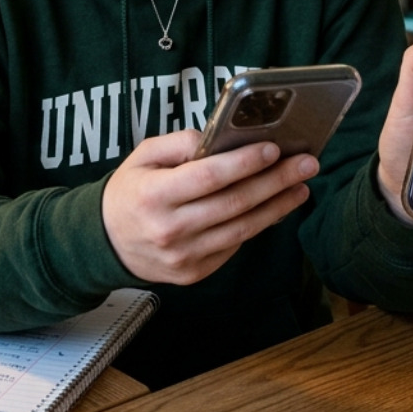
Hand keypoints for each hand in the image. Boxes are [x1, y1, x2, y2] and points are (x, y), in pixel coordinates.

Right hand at [101, 130, 318, 284]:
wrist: (106, 242)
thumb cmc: (130, 191)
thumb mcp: (142, 156)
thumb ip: (177, 143)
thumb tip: (217, 138)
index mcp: (153, 196)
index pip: (207, 177)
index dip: (243, 163)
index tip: (273, 148)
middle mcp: (169, 230)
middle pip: (233, 203)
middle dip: (275, 180)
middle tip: (306, 163)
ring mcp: (184, 256)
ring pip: (242, 229)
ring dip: (277, 206)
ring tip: (301, 186)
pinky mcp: (194, 273)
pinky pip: (234, 245)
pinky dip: (258, 224)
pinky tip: (275, 206)